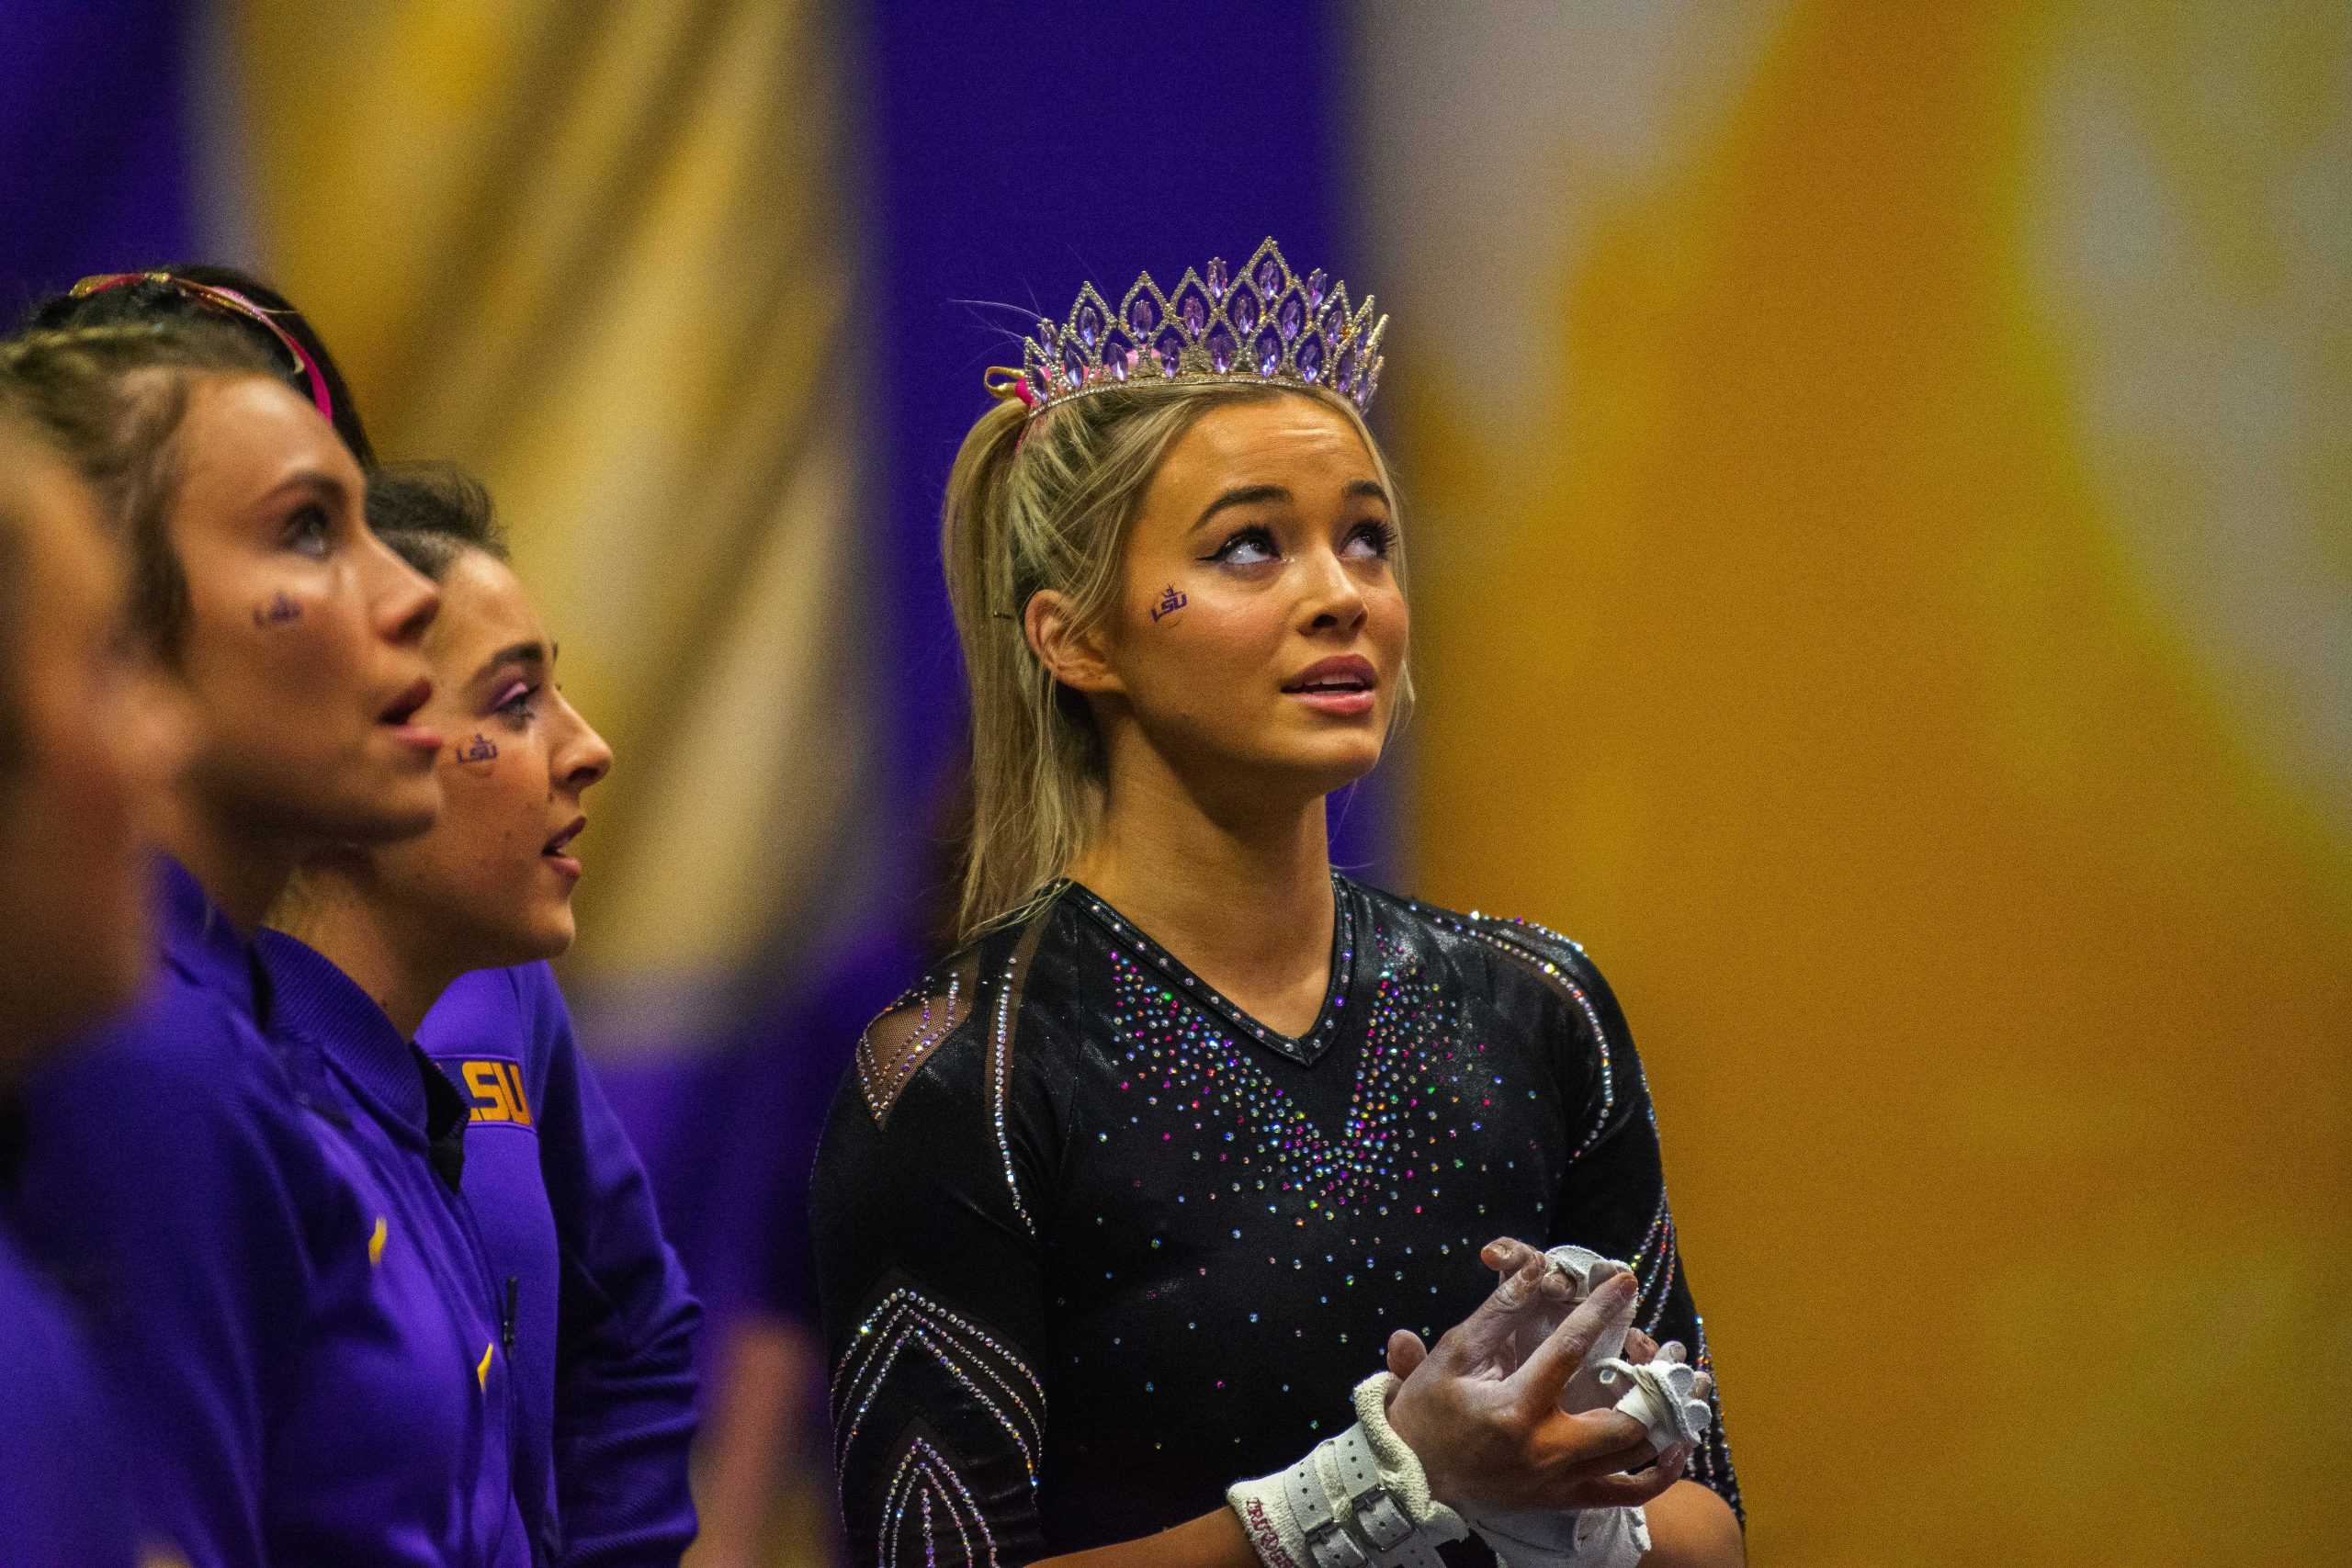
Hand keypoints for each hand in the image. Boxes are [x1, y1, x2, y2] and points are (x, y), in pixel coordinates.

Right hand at [1380, 1238, 1682, 1513]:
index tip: (1626, 1281)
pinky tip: (1675, 1448)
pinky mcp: (1563, 1499)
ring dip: (1668, 1423)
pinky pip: (1626, 1495)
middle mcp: (1545, 1448)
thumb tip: (1534, 1271)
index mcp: (1516, 1408)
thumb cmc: (1428, 1410)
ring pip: (1634, 1456)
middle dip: (1657, 1382)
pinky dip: (1658, 1474)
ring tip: (1686, 1391)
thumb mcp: (1453, 1355)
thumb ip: (1497, 1314)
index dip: (1601, 1310)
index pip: (1570, 1350)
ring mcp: (1559, 1480)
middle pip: (1625, 1417)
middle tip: (1674, 1352)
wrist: (1411, 1476)